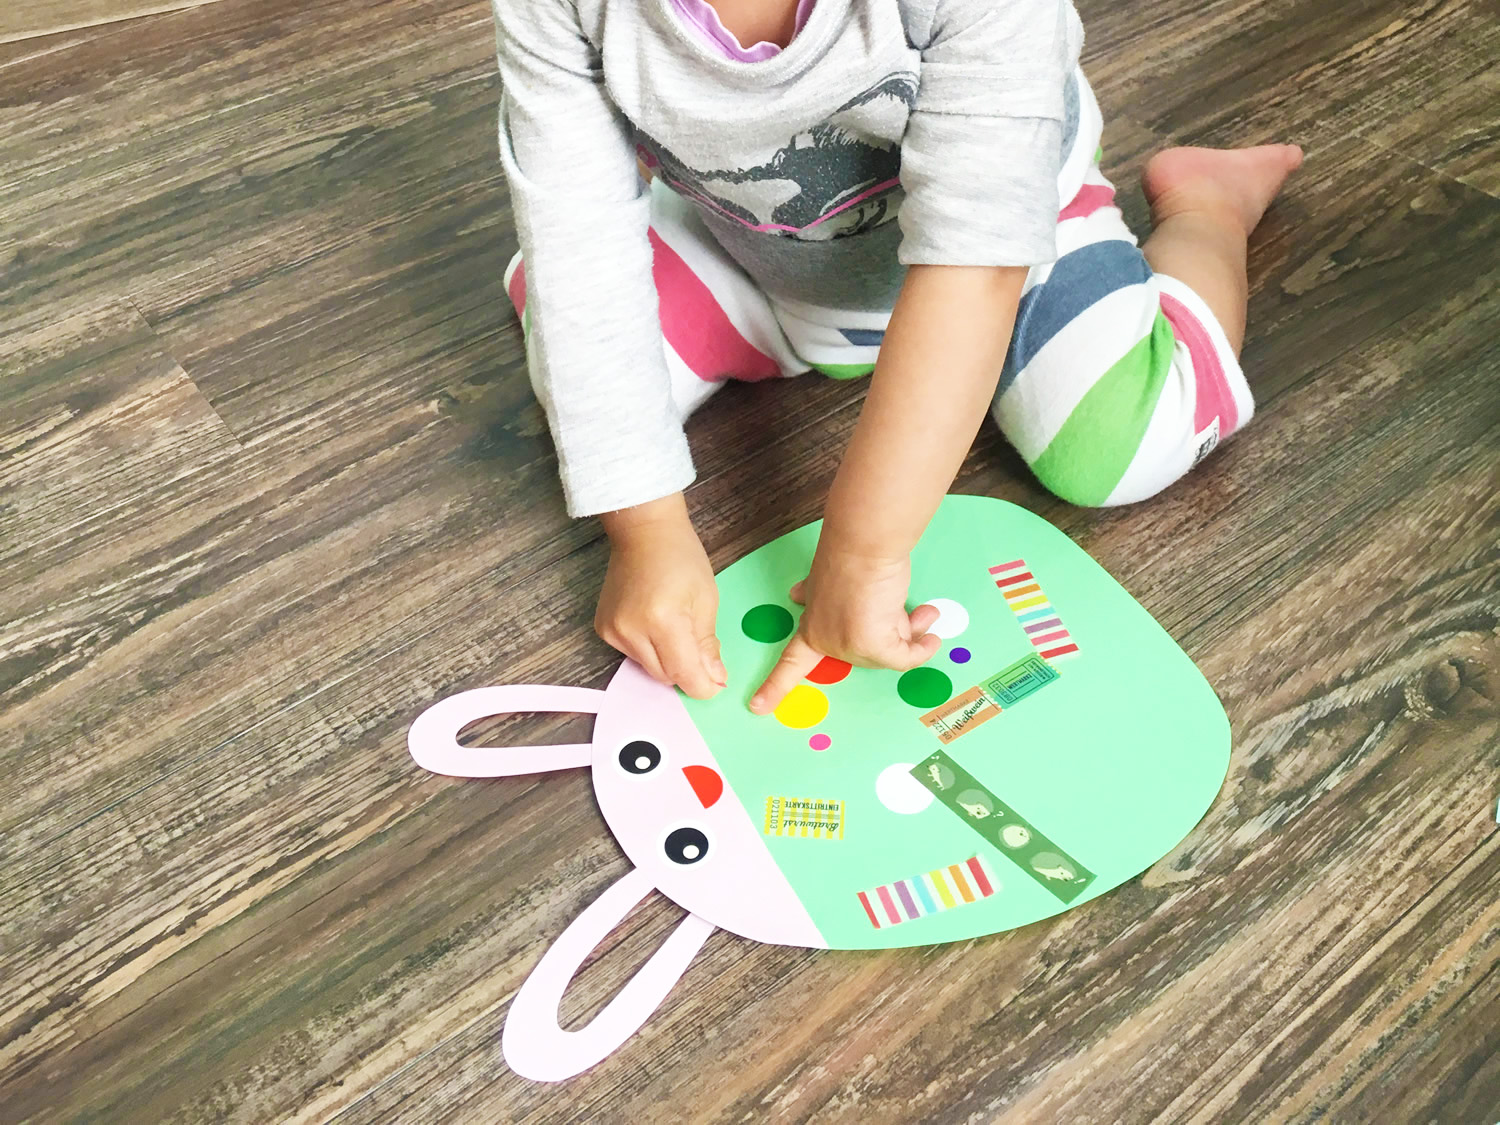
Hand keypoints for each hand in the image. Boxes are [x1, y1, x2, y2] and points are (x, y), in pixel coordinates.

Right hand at [596, 494, 726, 699]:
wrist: (644, 532)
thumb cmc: (680, 558)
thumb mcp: (706, 600)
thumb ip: (708, 644)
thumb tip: (714, 679)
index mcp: (662, 619)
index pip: (684, 673)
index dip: (704, 685)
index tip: (717, 683)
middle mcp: (631, 630)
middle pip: (665, 676)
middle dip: (687, 670)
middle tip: (701, 649)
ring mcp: (613, 631)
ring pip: (649, 669)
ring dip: (668, 660)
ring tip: (676, 627)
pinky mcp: (603, 630)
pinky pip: (633, 656)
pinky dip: (650, 650)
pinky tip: (656, 623)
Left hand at [748, 549, 939, 713]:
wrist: (865, 544)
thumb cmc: (852, 556)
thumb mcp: (829, 582)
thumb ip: (820, 599)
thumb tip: (795, 596)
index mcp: (812, 625)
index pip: (791, 663)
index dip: (776, 686)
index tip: (757, 707)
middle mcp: (825, 640)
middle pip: (869, 652)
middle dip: (893, 631)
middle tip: (908, 611)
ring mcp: (846, 645)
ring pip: (890, 652)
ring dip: (911, 631)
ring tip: (921, 611)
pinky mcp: (872, 645)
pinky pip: (904, 659)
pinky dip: (922, 649)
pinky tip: (932, 638)